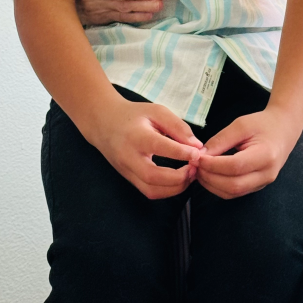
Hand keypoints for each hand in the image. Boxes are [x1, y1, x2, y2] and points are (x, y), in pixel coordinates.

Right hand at [82, 96, 203, 199]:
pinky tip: (179, 180)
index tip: (198, 153)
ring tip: (190, 175)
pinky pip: (149, 192)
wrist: (104, 123)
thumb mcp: (156, 111)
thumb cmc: (133, 115)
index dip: (180, 152)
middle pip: (152, 176)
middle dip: (179, 177)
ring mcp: (127, 171)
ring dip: (175, 188)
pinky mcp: (129, 179)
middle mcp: (128, 156)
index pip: (159, 146)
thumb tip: (197, 146)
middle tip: (195, 168)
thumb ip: (177, 126)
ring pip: (151, 190)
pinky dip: (167, 191)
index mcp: (136, 135)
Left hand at [193, 105, 302, 198]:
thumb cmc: (263, 124)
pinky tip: (209, 175)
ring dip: (211, 184)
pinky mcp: (257, 186)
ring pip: (232, 193)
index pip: (235, 166)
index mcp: (266, 155)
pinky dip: (218, 187)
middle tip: (195, 165)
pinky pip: (235, 193)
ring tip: (199, 170)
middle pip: (233, 185)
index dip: (213, 164)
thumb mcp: (241, 125)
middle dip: (209, 177)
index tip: (197, 157)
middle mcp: (267, 174)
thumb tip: (200, 155)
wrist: (283, 130)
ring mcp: (263, 183)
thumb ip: (220, 140)